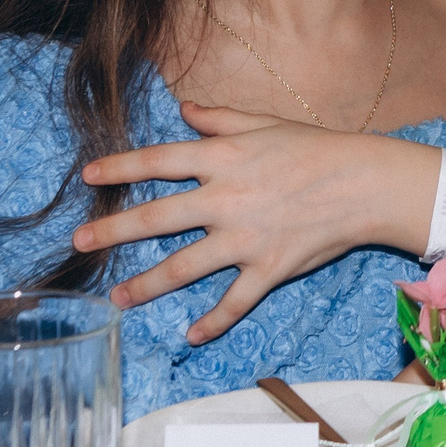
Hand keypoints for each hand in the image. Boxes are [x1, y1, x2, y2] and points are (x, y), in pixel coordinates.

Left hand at [76, 103, 413, 344]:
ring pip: (185, 267)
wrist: (366, 183)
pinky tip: (192, 336)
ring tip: (117, 298)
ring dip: (147, 284)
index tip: (88, 176)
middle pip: (157, 218)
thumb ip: (220, 118)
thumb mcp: (266, 123)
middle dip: (113, 230)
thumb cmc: (317, 148)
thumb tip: (185, 110)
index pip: (158, 162)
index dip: (119, 167)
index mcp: (222, 158)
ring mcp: (246, 238)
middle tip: (79, 242)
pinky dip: (214, 321)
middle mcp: (225, 199)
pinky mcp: (269, 268)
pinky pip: (235, 301)